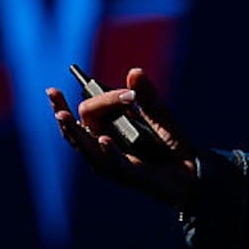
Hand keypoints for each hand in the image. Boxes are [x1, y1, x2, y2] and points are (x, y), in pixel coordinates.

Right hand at [45, 68, 198, 207]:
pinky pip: (114, 165)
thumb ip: (147, 96)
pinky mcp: (130, 176)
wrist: (194, 171)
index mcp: (106, 130)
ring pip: (87, 148)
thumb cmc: (171, 145)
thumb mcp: (160, 116)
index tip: (98, 91)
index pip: (87, 112)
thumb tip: (134, 71)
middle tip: (55, 95)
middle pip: (80, 128)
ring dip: (74, 132)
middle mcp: (104, 147)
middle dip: (69, 110)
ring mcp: (113, 163)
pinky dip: (108, 152)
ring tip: (62, 116)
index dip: (93, 97)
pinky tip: (103, 140)